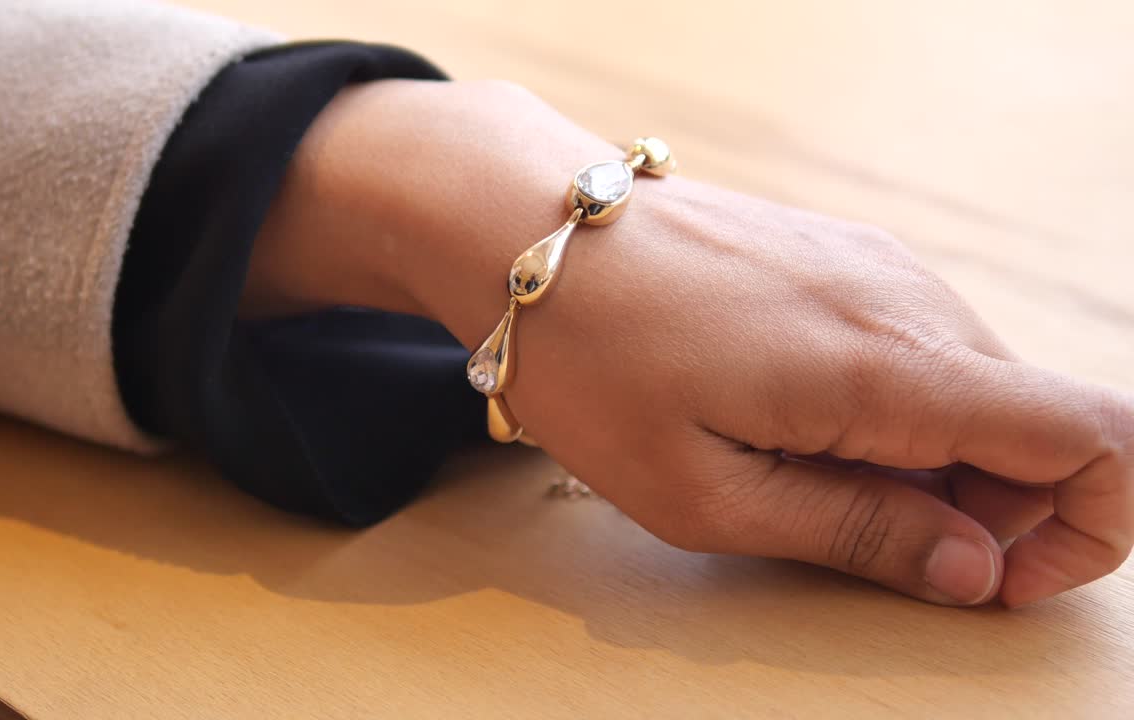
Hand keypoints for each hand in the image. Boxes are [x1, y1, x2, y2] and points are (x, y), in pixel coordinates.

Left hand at [245, 79, 1133, 606]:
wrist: (533, 231)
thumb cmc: (596, 364)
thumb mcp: (706, 493)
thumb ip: (857, 534)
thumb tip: (974, 572)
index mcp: (889, 367)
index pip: (1095, 438)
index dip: (1083, 533)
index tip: (989, 580)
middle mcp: (910, 301)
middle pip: (1038, 428)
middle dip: (985, 513)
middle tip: (858, 540)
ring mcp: (882, 269)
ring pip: (978, 392)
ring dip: (929, 464)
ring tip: (800, 476)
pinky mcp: (848, 259)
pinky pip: (921, 351)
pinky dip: (894, 413)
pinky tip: (794, 422)